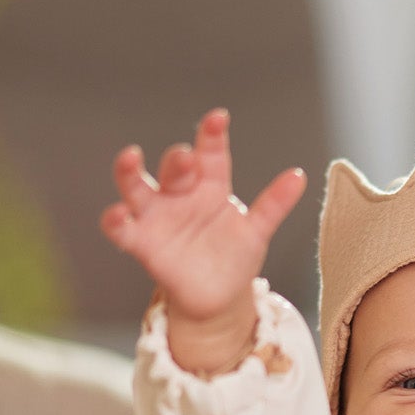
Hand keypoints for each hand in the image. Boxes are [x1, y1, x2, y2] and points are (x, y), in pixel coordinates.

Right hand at [101, 109, 306, 375]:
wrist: (216, 297)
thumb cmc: (234, 255)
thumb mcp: (257, 230)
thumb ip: (274, 204)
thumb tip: (300, 175)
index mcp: (210, 185)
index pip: (211, 154)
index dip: (212, 135)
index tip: (218, 118)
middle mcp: (180, 195)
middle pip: (174, 169)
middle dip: (178, 159)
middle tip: (185, 155)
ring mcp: (157, 217)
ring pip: (137, 188)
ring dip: (130, 172)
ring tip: (130, 157)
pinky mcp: (141, 242)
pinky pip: (122, 229)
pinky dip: (115, 221)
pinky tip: (116, 215)